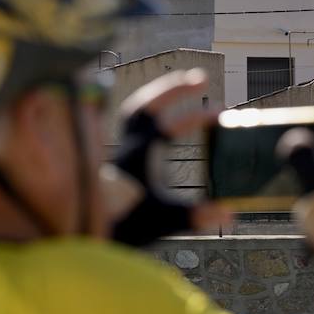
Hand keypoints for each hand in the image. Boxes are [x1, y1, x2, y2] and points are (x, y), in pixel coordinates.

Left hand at [106, 70, 231, 244]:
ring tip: (184, 87)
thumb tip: (230, 216)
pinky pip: (132, 124)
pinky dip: (149, 113)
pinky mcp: (117, 158)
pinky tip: (163, 117)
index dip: (195, 117)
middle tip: (201, 78)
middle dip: (173, 88)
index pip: (168, 124)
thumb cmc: (121, 226)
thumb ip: (196, 216)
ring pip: (135, 111)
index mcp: (136, 154)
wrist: (83, 235)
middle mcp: (124, 146)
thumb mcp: (163, 220)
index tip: (220, 114)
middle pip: (145, 105)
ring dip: (159, 97)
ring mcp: (118, 150)